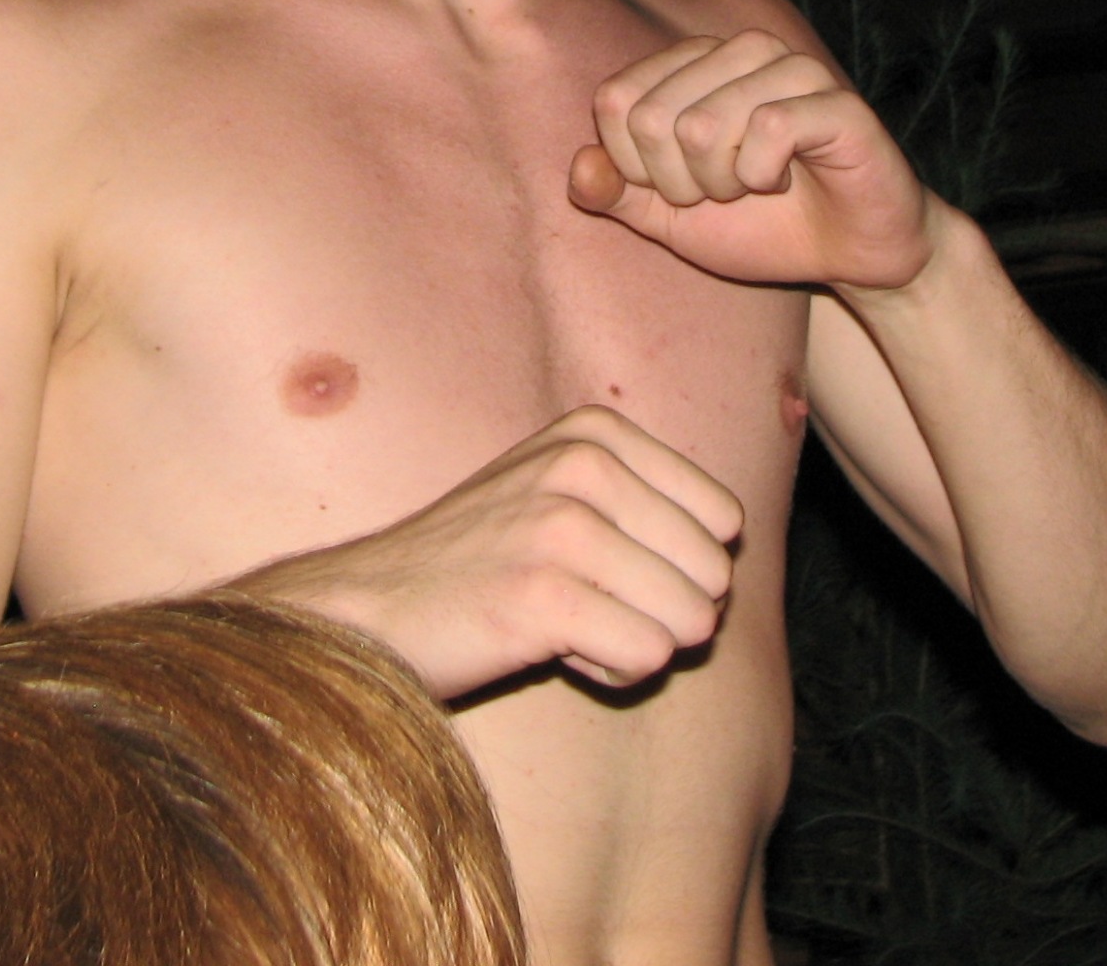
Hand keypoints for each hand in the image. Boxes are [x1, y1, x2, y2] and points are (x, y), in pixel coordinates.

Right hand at [236, 407, 740, 699]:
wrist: (372, 607)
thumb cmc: (481, 561)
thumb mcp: (560, 491)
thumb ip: (646, 500)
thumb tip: (734, 552)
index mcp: (595, 431)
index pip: (723, 519)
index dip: (673, 566)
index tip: (600, 566)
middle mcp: (582, 464)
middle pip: (712, 575)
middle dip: (658, 611)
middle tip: (577, 602)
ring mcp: (561, 526)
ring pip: (689, 621)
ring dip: (633, 645)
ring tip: (561, 623)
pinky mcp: (543, 597)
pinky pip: (648, 658)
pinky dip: (611, 675)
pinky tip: (550, 650)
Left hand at [569, 31, 938, 291]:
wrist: (849, 255)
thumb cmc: (759, 227)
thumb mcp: (669, 220)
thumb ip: (617, 193)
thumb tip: (579, 170)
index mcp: (690, 63)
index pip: (614, 102)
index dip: (636, 169)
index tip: (684, 189)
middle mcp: (737, 50)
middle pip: (652, 119)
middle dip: (681, 184)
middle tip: (727, 192)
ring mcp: (789, 67)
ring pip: (703, 125)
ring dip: (724, 184)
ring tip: (759, 185)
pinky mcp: (835, 100)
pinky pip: (765, 133)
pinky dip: (765, 177)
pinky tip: (790, 179)